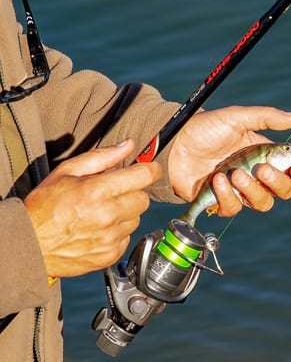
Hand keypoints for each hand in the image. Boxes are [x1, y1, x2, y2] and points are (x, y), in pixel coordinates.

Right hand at [24, 140, 160, 277]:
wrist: (29, 244)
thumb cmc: (44, 207)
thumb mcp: (66, 172)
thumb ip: (101, 157)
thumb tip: (128, 145)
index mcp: (97, 191)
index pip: (143, 176)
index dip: (150, 169)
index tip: (150, 168)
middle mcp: (108, 215)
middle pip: (144, 198)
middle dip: (133, 192)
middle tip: (113, 193)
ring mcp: (111, 237)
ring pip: (136, 218)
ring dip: (125, 213)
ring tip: (102, 213)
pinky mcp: (111, 254)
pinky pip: (127, 237)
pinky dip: (118, 232)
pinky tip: (99, 229)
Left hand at [168, 106, 290, 215]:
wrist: (174, 142)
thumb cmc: (206, 127)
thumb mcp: (237, 117)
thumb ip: (267, 117)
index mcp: (266, 155)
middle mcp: (256, 175)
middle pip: (284, 191)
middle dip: (278, 182)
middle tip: (262, 168)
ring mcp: (239, 190)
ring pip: (262, 203)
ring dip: (253, 190)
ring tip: (235, 173)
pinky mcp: (220, 201)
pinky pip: (234, 208)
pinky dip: (227, 196)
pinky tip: (217, 180)